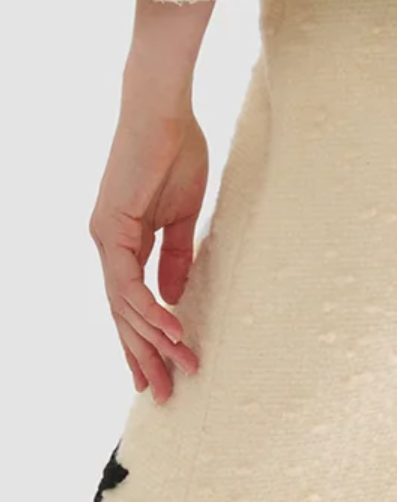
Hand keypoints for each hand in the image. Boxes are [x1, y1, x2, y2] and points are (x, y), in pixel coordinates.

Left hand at [89, 100, 207, 402]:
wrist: (164, 109)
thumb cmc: (177, 149)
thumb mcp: (184, 212)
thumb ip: (177, 254)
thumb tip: (174, 297)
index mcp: (124, 239)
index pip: (130, 301)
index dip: (143, 336)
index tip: (160, 368)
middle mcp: (108, 245)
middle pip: (122, 314)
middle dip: (143, 355)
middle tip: (163, 392)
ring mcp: (106, 237)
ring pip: (124, 306)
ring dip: (153, 340)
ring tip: (178, 366)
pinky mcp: (112, 228)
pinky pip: (129, 283)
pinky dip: (150, 309)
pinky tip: (170, 329)